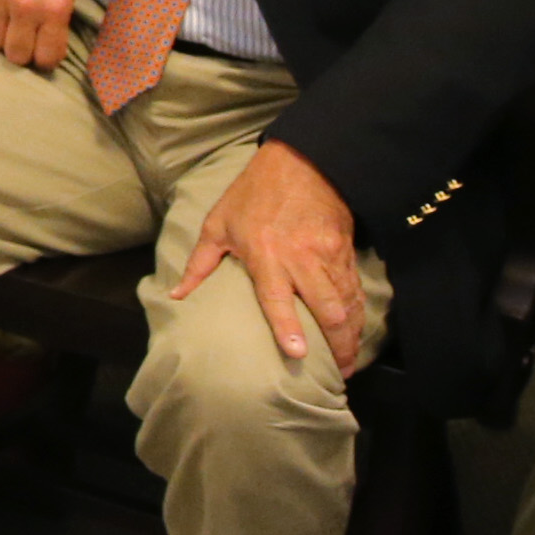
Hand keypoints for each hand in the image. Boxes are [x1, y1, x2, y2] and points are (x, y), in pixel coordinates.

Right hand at [0, 0, 79, 70]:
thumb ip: (58, 15)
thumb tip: (49, 43)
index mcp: (55, 6)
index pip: (46, 57)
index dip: (46, 59)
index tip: (45, 52)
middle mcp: (25, 6)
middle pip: (16, 55)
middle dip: (22, 52)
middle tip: (26, 41)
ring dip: (1, 37)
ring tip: (9, 25)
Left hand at [174, 141, 369, 374]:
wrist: (302, 161)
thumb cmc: (252, 193)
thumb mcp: (218, 223)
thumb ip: (199, 263)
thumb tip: (176, 294)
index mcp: (266, 254)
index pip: (278, 299)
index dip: (288, 328)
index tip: (298, 354)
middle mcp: (301, 259)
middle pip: (326, 309)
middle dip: (336, 344)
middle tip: (338, 373)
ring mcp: (328, 255)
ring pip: (347, 303)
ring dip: (350, 335)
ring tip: (349, 362)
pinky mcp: (346, 251)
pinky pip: (355, 289)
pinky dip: (358, 314)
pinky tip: (356, 332)